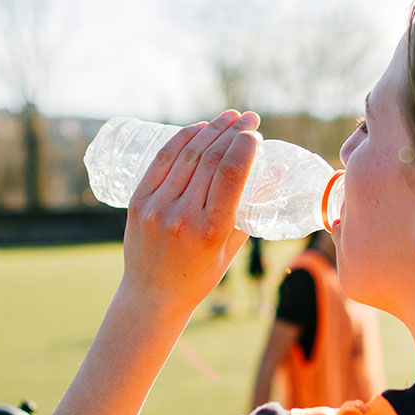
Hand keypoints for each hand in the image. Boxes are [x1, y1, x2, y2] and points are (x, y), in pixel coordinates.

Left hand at [121, 110, 259, 314]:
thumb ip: (250, 211)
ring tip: (227, 118)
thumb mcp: (231, 249)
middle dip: (233, 132)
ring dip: (210, 129)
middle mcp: (183, 216)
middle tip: (248, 119)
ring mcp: (157, 207)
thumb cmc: (199, 276)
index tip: (256, 133)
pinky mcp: (138, 202)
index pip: (232, 173)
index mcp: (212, 231)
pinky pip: (162, 161)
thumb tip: (275, 172)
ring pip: (188, 155)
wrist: (152, 296)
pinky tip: (198, 128)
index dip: (245, 145)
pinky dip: (182, 139)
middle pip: (212, 158)